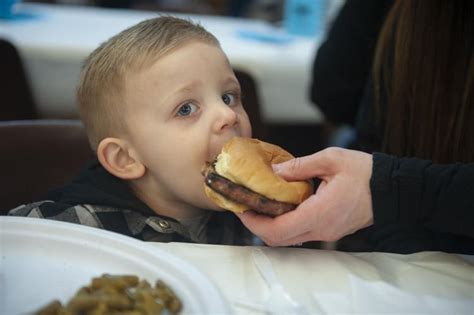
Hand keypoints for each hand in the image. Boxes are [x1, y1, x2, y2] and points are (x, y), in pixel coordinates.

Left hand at [236, 147, 373, 245]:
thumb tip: (273, 172)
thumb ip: (299, 166)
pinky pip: (301, 232)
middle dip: (257, 224)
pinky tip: (280, 205)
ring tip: (258, 204)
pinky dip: (285, 222)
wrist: (391, 189)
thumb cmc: (365, 172)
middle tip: (244, 206)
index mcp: (319, 213)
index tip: (240, 209)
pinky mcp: (330, 230)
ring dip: (270, 225)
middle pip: (279, 238)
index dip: (254, 222)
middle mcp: (320, 229)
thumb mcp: (331, 159)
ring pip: (289, 238)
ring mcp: (326, 233)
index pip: (277, 229)